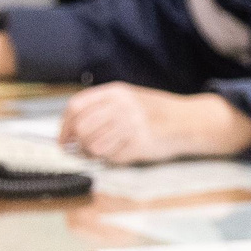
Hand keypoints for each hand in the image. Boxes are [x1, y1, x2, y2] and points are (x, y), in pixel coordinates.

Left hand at [59, 85, 250, 163]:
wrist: (187, 120)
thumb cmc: (156, 111)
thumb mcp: (128, 98)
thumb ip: (102, 108)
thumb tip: (73, 128)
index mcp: (116, 91)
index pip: (76, 107)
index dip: (65, 126)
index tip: (63, 139)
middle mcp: (122, 106)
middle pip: (82, 128)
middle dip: (79, 143)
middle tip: (85, 149)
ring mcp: (131, 125)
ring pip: (94, 146)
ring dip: (96, 153)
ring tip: (108, 150)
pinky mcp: (140, 144)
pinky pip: (113, 157)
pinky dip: (113, 159)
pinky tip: (124, 152)